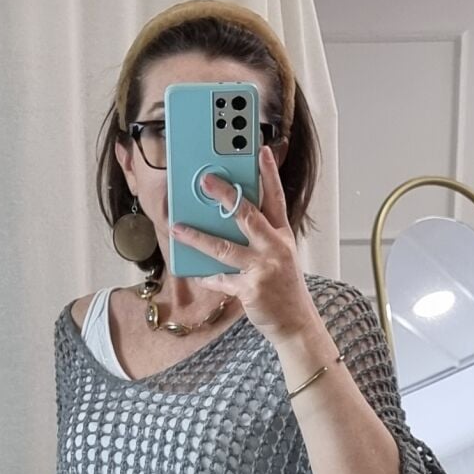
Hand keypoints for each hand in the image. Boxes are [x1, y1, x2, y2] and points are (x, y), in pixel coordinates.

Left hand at [169, 146, 318, 347]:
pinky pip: (221, 280)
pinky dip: (207, 277)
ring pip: (224, 247)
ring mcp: (263, 268)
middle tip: (205, 180)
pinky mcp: (250, 289)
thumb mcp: (280, 256)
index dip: (269, 173)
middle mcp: (274, 247)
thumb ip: (259, 237)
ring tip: (178, 227)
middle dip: (225, 195)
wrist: (295, 323)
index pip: (275, 198)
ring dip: (197, 237)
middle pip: (247, 215)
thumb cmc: (284, 288)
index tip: (260, 150)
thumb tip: (226, 220)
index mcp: (282, 236)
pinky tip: (196, 272)